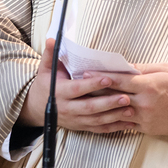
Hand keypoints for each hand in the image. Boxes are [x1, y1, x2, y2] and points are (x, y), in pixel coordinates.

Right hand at [18, 39, 136, 133]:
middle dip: (109, 103)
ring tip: (131, 109)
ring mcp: (75, 120)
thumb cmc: (46, 84)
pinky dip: (114, 127)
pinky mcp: (81, 127)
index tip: (109, 79)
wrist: (37, 109)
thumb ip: (50, 54)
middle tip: (126, 97)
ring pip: (96, 120)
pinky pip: (99, 129)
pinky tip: (129, 123)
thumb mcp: (45, 69)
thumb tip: (51, 39)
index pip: (77, 89)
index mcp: (59, 93)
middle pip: (90, 107)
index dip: (93, 85)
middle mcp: (67, 109)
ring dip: (115, 116)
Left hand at [84, 63, 167, 140]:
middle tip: (81, 86)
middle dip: (97, 90)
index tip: (86, 73)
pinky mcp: (146, 129)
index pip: (119, 80)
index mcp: (149, 85)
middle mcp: (144, 103)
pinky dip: (115, 118)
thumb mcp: (166, 69)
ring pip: (117, 112)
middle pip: (114, 96)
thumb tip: (126, 67)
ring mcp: (144, 118)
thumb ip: (144, 68)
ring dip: (102, 106)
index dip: (101, 76)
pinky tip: (104, 114)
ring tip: (88, 101)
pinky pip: (125, 123)